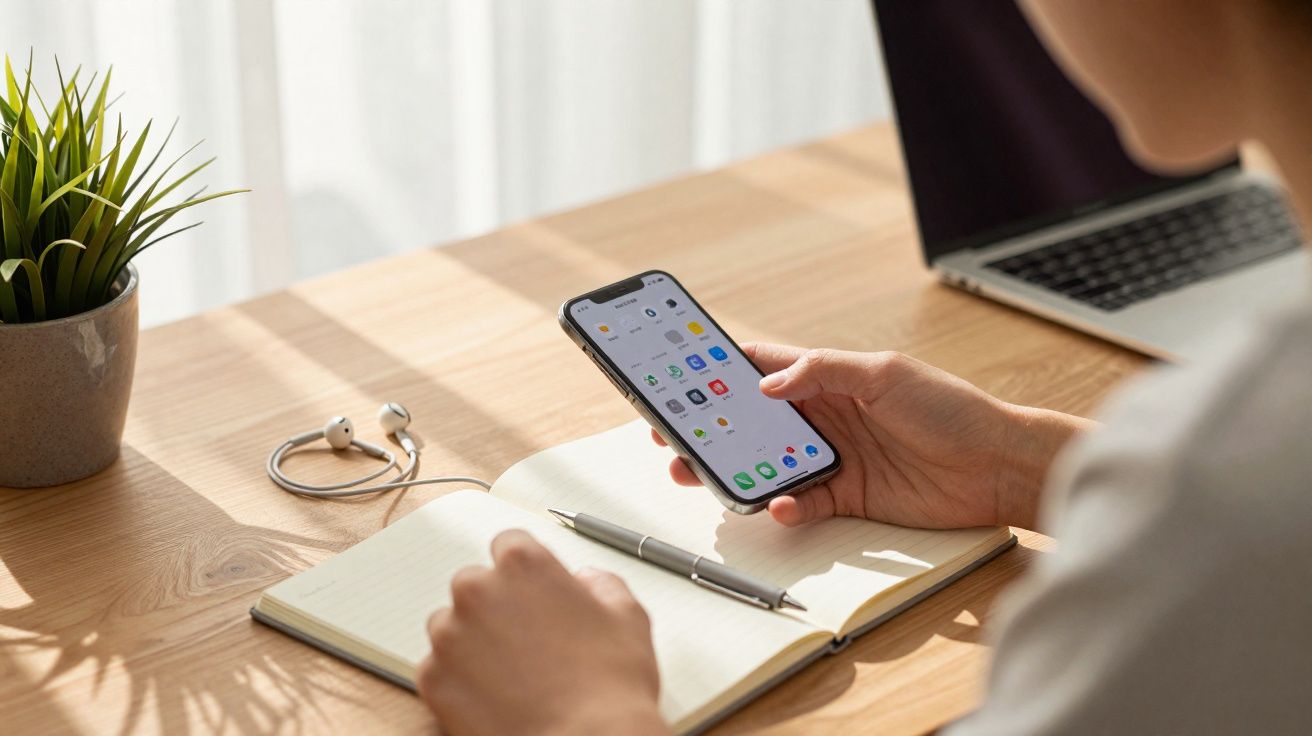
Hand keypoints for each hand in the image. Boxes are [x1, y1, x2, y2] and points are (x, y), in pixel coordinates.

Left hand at [417, 530, 667, 735]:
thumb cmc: (609, 686)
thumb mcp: (628, 617)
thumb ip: (602, 585)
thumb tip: (587, 582)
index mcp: (523, 564)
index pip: (509, 545)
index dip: (525, 572)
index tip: (532, 593)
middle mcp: (478, 591)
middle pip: (475, 585)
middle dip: (495, 607)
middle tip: (525, 640)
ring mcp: (450, 635)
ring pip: (451, 627)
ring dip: (473, 642)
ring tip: (511, 674)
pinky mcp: (433, 679)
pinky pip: (439, 669)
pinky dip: (459, 681)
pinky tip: (494, 697)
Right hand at [655, 345, 1091, 529]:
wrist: (997, 466)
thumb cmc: (951, 409)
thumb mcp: (885, 374)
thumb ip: (823, 371)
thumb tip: (769, 383)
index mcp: (828, 377)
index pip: (762, 368)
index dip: (720, 371)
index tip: (679, 377)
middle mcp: (824, 416)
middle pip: (752, 421)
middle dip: (712, 429)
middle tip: (675, 440)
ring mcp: (833, 457)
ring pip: (768, 464)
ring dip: (736, 471)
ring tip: (708, 477)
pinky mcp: (846, 496)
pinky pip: (801, 503)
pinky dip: (785, 506)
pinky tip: (781, 505)